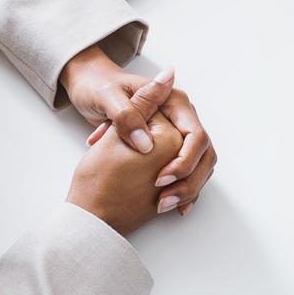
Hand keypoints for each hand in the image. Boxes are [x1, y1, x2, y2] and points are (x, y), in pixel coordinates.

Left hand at [62, 46, 217, 215]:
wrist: (89, 88)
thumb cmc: (97, 87)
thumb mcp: (106, 97)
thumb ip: (126, 116)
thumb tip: (146, 143)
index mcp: (174, 101)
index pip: (196, 135)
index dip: (184, 161)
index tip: (160, 179)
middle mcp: (180, 117)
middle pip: (204, 154)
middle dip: (189, 181)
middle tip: (164, 201)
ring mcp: (177, 133)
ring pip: (199, 166)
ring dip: (187, 189)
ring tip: (164, 206)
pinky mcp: (169, 147)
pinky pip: (187, 172)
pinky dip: (182, 190)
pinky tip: (172, 206)